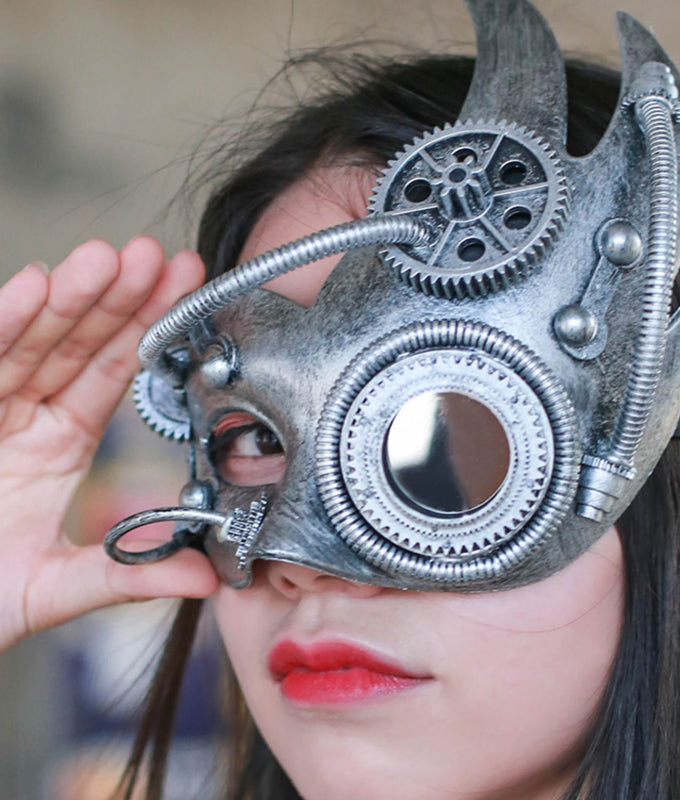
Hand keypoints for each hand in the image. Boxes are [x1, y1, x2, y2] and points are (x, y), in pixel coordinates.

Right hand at [0, 237, 218, 652]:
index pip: (111, 373)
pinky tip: (31, 288)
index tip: (186, 285)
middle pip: (74, 346)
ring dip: (64, 299)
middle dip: (114, 299)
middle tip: (155, 255)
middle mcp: (19, 417)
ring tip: (106, 259)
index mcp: (56, 443)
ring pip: (24, 344)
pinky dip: (0, 326)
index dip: (147, 329)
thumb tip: (211, 578)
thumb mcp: (55, 587)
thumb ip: (129, 575)